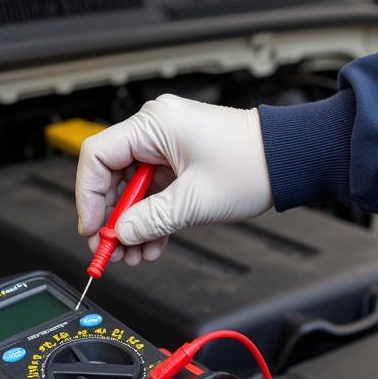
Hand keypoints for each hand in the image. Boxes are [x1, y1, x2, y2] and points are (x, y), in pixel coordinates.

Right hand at [75, 95, 272, 264]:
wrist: (289, 160)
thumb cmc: (252, 165)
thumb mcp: (194, 201)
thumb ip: (151, 220)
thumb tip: (121, 234)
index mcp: (153, 125)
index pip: (96, 156)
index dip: (88, 196)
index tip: (93, 229)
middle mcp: (156, 129)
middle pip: (111, 175)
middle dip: (112, 217)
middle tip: (112, 250)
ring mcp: (168, 145)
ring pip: (132, 188)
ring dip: (132, 223)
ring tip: (135, 254)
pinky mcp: (180, 161)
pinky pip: (153, 191)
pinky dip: (151, 217)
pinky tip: (152, 243)